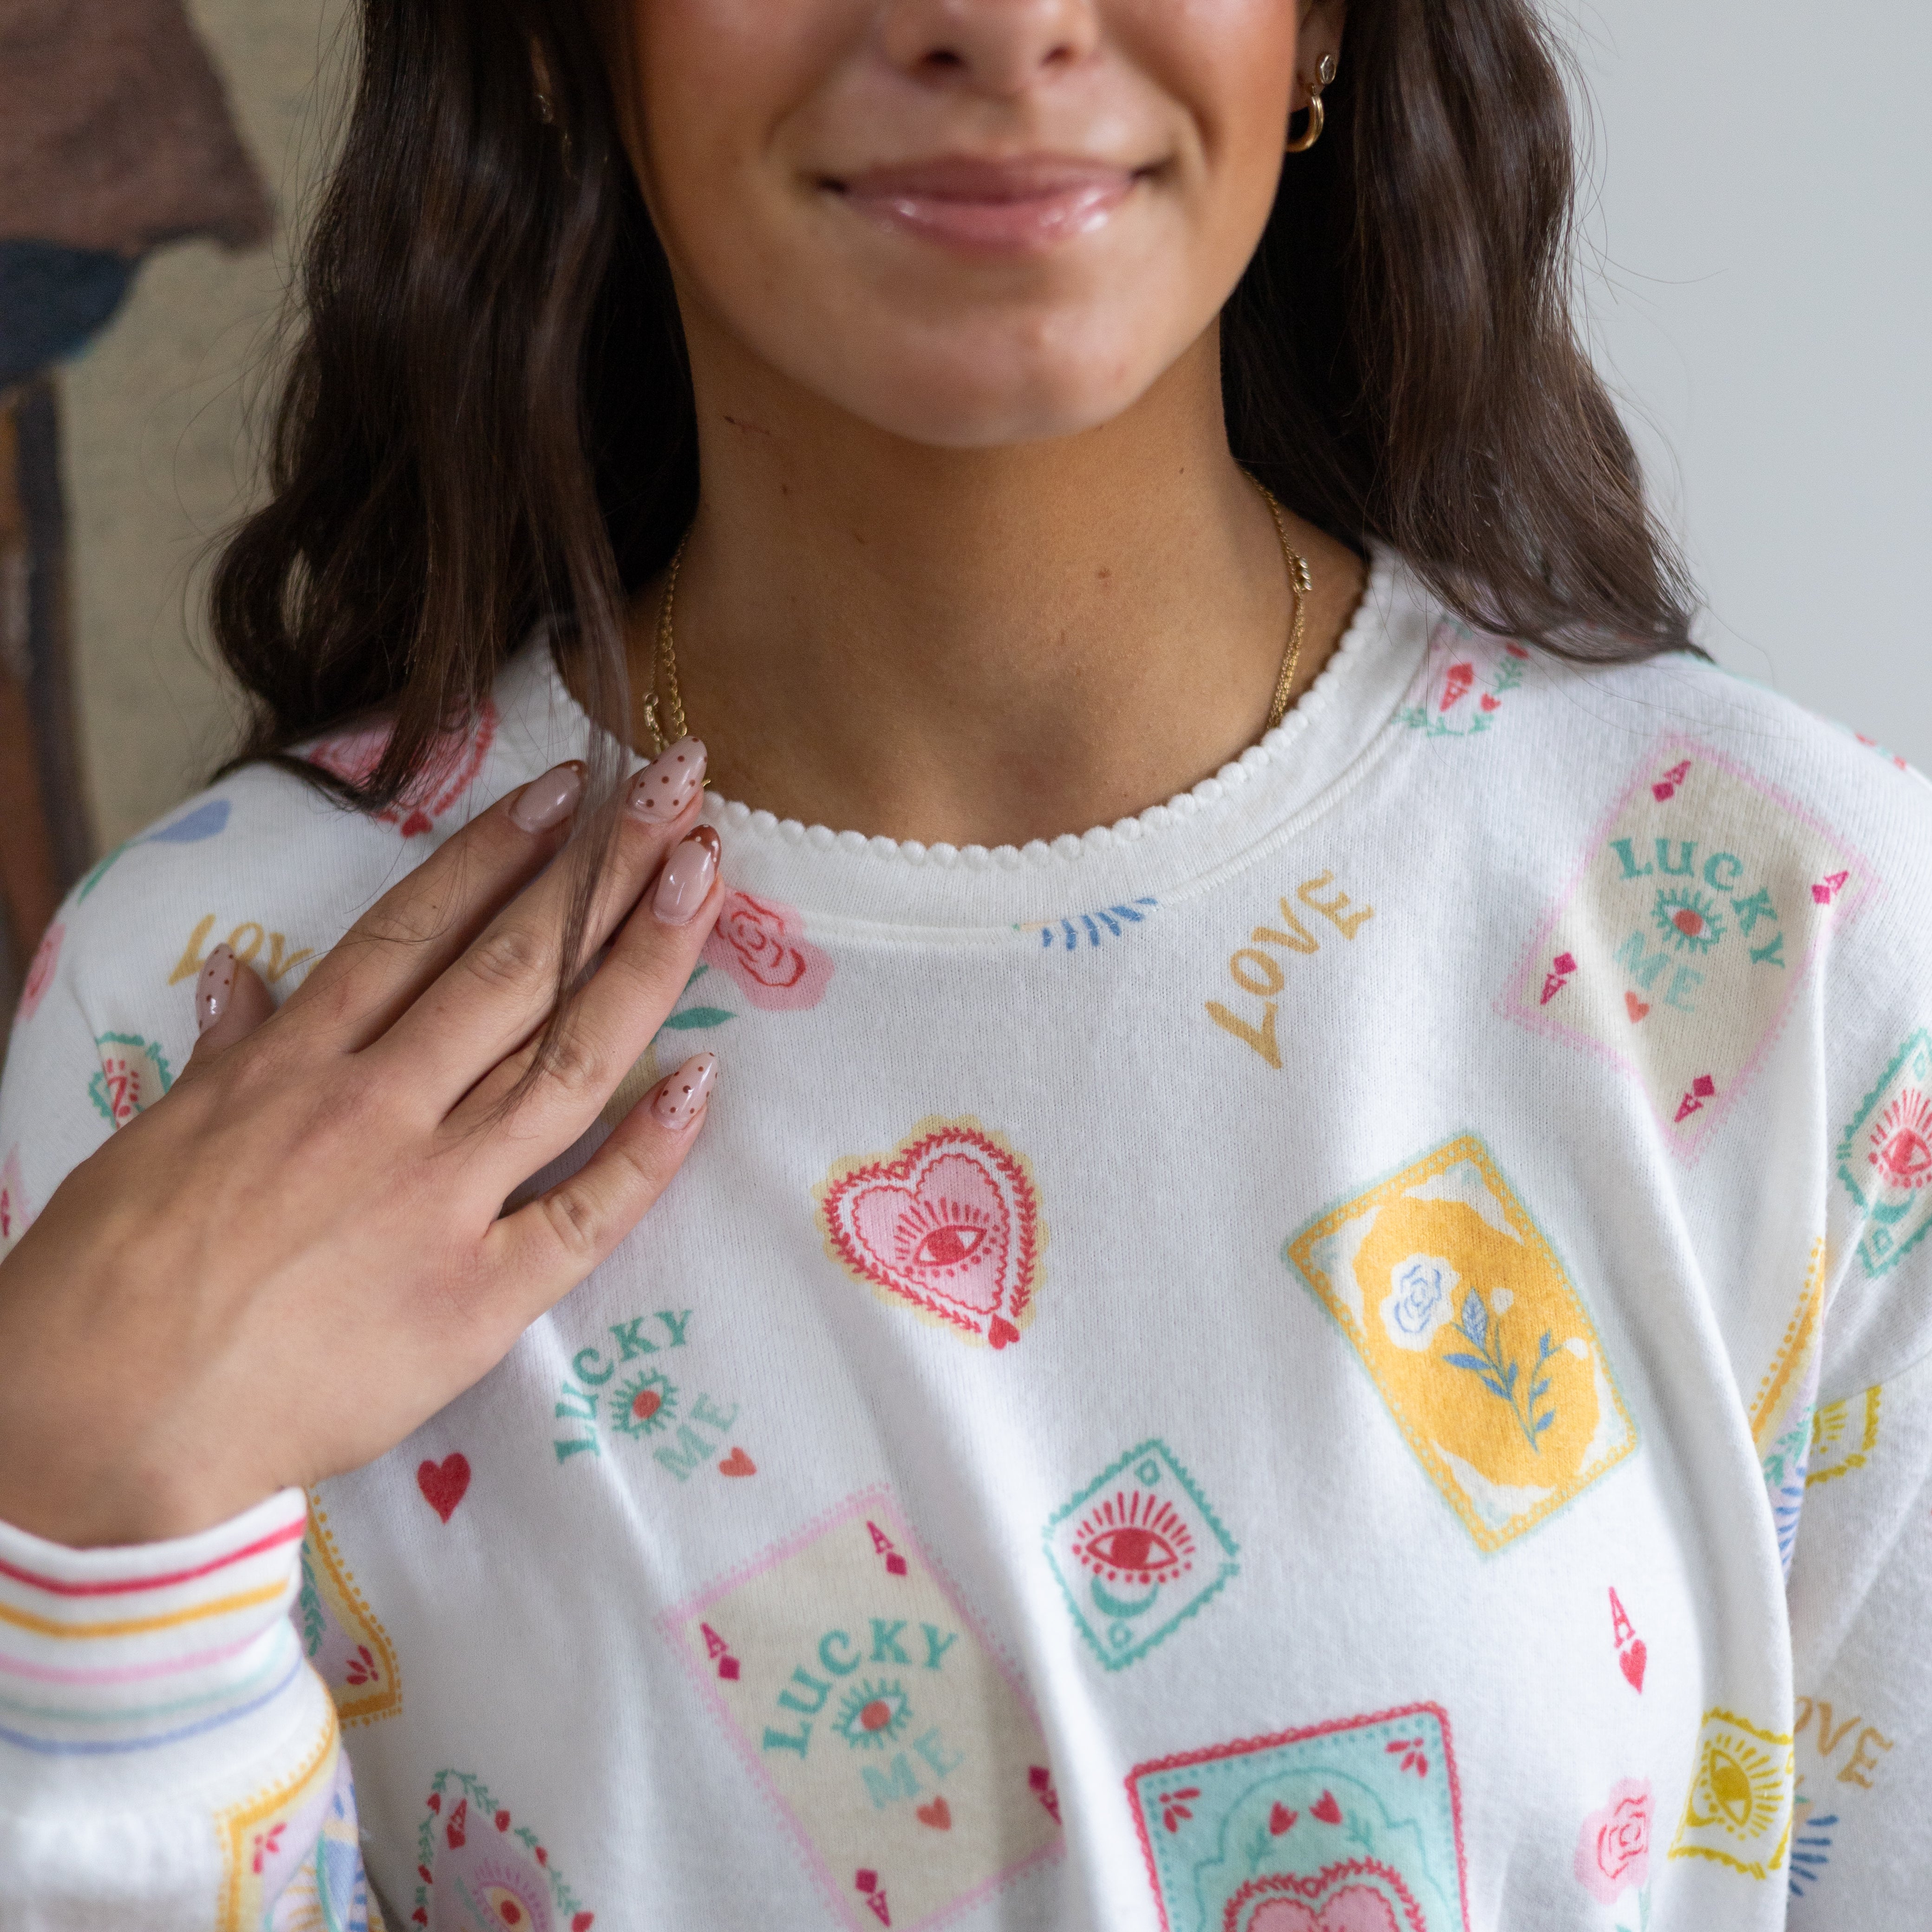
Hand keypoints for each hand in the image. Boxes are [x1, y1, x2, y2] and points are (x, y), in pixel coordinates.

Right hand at [0, 742, 722, 1546]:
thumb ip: (226, 1056)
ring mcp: (435, 1200)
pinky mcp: (475, 1298)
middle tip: (681, 790)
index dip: (502, 850)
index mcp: (295, 1066)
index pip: (419, 929)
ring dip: (644, 963)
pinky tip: (703, 1080)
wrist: (94, 1429)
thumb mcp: (154, 1136)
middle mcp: (378, 1110)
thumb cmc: (105, 1283)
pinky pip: (584, 1214)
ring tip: (706, 879)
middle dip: (603, 872)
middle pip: (515, 968)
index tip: (573, 787)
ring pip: (565, 1060)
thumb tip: (242, 982)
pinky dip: (650, 1150)